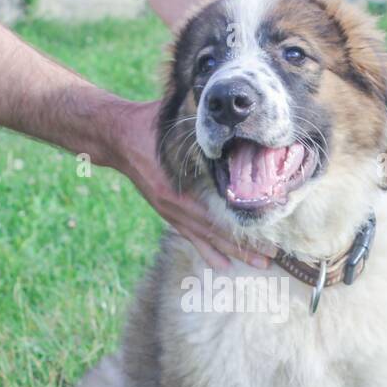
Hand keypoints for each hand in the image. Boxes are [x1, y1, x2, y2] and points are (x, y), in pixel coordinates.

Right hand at [101, 99, 269, 270]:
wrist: (116, 138)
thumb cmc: (148, 126)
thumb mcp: (174, 124)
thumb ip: (199, 129)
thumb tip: (231, 121)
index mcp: (174, 190)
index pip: (212, 218)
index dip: (238, 232)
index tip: (265, 239)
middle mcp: (172, 207)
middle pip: (213, 235)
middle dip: (243, 248)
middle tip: (270, 260)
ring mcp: (169, 212)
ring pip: (204, 239)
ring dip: (231, 253)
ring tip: (256, 264)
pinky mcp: (167, 211)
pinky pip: (190, 236)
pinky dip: (208, 250)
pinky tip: (223, 264)